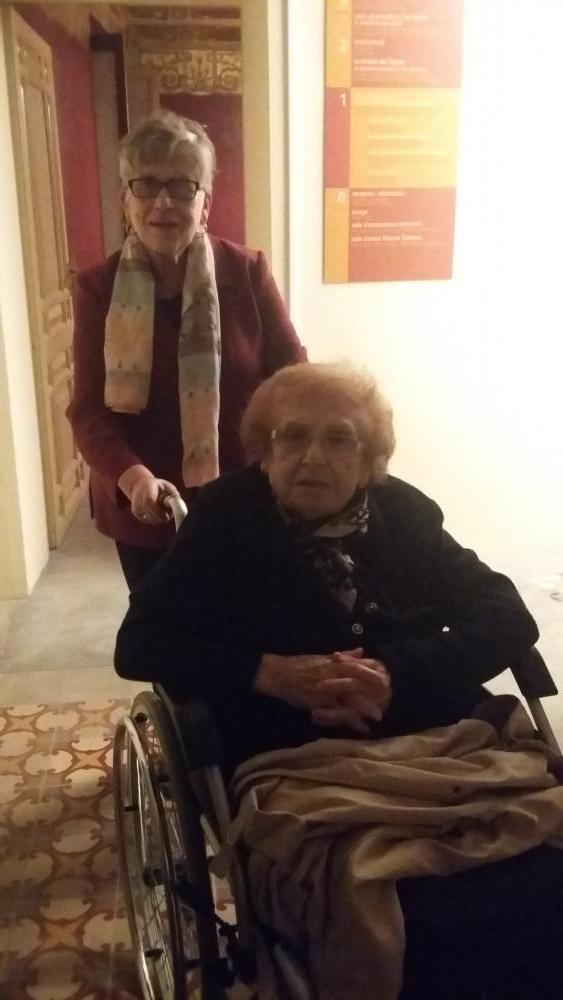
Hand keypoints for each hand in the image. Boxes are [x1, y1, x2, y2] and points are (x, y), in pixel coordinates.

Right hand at [254, 647, 391, 735]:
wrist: (280, 674)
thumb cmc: (301, 664)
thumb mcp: (323, 657)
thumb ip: (345, 656)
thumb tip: (361, 650)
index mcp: (337, 663)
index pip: (362, 666)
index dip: (377, 674)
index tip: (388, 680)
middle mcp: (335, 674)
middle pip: (361, 682)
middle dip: (376, 692)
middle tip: (389, 700)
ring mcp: (328, 689)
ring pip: (352, 698)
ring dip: (366, 707)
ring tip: (378, 716)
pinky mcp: (320, 702)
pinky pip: (338, 713)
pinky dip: (350, 721)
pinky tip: (360, 728)